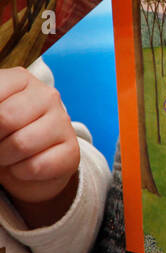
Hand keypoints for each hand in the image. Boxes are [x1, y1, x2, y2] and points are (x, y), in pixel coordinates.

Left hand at [0, 68, 80, 223]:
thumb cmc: (2, 133)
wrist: (26, 162)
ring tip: (8, 155)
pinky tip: (24, 165)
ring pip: (21, 144)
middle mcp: (47, 96)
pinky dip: (21, 172)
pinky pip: (36, 166)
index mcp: (21, 80)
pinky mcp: (72, 151)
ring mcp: (63, 122)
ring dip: (5, 157)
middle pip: (6, 118)